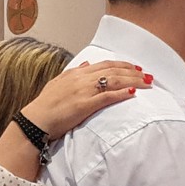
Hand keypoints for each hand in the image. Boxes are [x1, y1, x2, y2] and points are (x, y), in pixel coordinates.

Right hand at [18, 60, 150, 136]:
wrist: (35, 121)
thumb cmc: (45, 105)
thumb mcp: (58, 83)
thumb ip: (74, 73)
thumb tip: (87, 65)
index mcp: (77, 74)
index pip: (105, 64)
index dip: (123, 65)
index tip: (136, 68)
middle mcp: (82, 79)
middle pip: (114, 71)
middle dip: (133, 72)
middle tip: (148, 76)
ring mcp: (84, 91)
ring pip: (114, 81)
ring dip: (133, 81)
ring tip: (146, 83)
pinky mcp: (84, 105)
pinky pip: (107, 97)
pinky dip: (121, 94)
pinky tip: (132, 93)